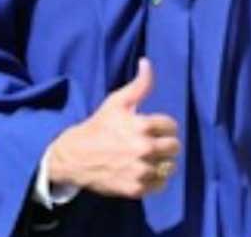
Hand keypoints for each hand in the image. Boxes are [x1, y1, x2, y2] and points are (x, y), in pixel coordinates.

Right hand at [46, 58, 180, 198]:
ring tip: (150, 158)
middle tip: (154, 143)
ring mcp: (140, 170)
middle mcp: (144, 148)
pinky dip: (156, 179)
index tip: (155, 128)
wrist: (76, 156)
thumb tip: (147, 62)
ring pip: (169, 167)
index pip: (171, 126)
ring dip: (162, 162)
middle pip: (174, 147)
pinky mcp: (136, 188)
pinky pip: (160, 185)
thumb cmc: (99, 126)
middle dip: (166, 143)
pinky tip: (145, 171)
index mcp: (142, 125)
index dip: (164, 125)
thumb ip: (139, 85)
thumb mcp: (117, 102)